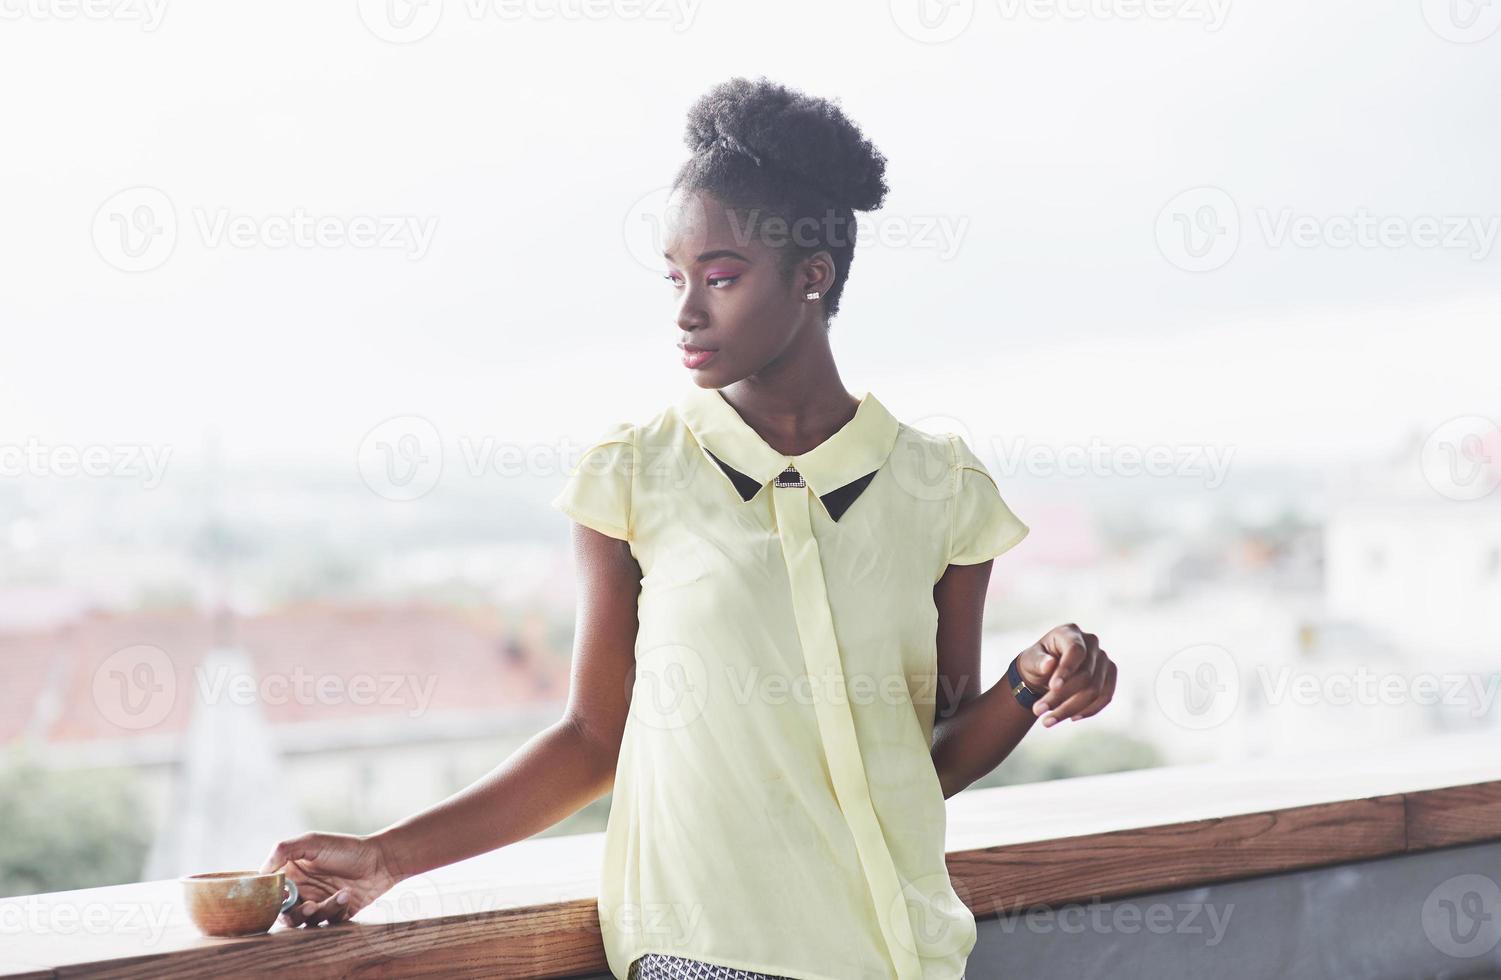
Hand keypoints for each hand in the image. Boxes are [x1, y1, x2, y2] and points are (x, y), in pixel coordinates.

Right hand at [258, 831, 405, 926]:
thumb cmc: (346, 848)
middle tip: (309, 906)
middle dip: (295, 914)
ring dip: (321, 911)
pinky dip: (337, 910)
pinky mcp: (336, 914)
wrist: (381, 859)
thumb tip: (260, 872)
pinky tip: (348, 894)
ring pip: (307, 920)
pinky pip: (329, 923)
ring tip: (339, 894)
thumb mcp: (312, 842)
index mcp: (292, 874)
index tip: (280, 897)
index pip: (271, 892)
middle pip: (286, 914)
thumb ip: (283, 850)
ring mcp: (319, 903)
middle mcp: (303, 890)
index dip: (271, 898)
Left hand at [1015, 623, 1116, 727]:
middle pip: (1085, 675)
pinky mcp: (1109, 675)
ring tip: (1048, 721)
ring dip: (1071, 709)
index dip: (1067, 669)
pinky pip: (1106, 697)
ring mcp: (1103, 659)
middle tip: (1038, 711)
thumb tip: (1049, 664)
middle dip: (1060, 697)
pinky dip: (1088, 710)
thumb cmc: (1037, 662)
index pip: (1076, 650)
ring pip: (1096, 690)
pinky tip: (1070, 717)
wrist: (1046, 672)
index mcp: (1070, 632)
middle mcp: (1092, 642)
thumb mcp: (1030, 660)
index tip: (1053, 687)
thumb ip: (1038, 661)